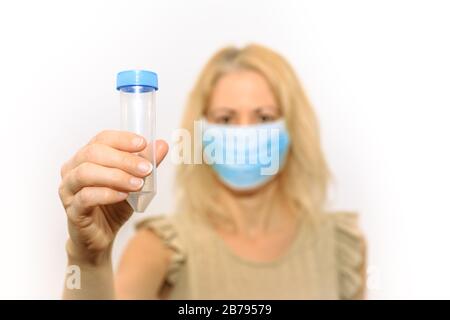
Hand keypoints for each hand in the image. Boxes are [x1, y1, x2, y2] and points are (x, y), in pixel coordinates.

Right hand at [58, 130, 167, 263]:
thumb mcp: (134, 181)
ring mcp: (68, 189)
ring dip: (116, 176)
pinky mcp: (72, 209)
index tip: (143, 144)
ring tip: (137, 183)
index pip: (101, 139)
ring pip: (86, 173)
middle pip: (93, 153)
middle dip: (123, 159)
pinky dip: (107, 194)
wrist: (101, 236)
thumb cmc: (114, 205)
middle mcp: (72, 169)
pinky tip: (123, 195)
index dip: (122, 139)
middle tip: (145, 168)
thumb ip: (146, 163)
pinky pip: (85, 197)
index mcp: (86, 157)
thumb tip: (161, 144)